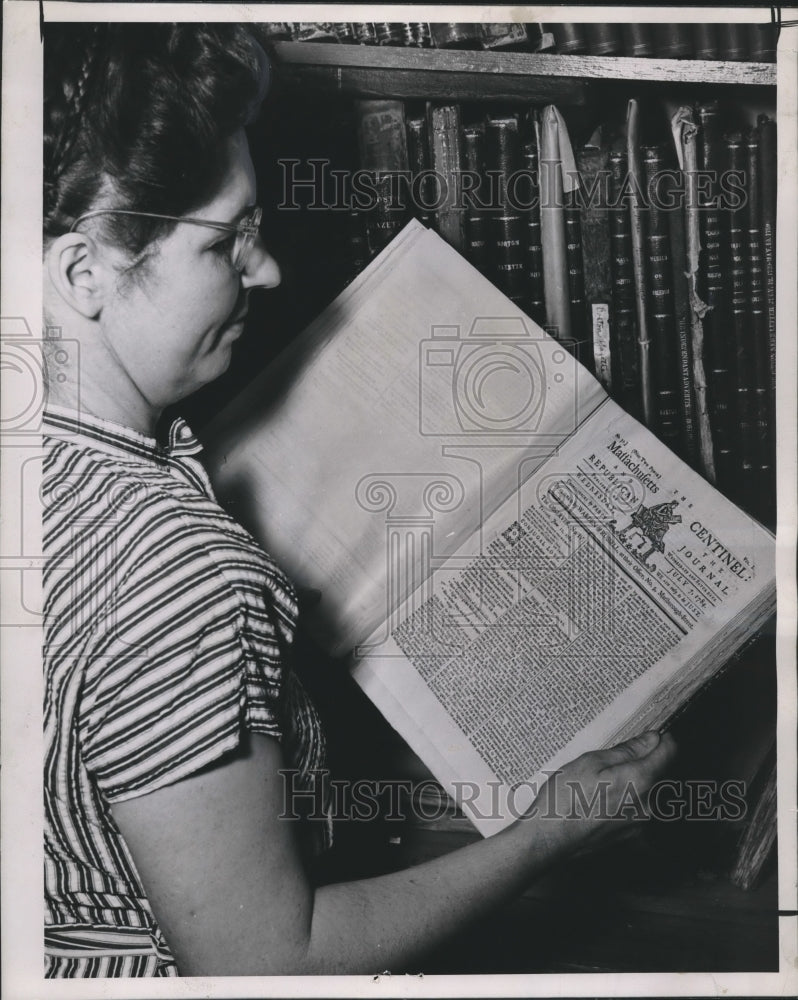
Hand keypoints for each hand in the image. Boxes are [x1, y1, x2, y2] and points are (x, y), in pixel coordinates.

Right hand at [531, 730, 676, 854]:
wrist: (548, 840)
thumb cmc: (564, 799)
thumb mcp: (590, 762)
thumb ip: (626, 750)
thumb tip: (652, 739)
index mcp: (640, 781)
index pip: (670, 752)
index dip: (661, 738)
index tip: (649, 733)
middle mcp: (648, 804)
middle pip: (659, 771)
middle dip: (643, 759)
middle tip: (612, 758)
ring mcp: (640, 823)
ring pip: (648, 790)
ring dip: (633, 780)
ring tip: (601, 780)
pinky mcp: (631, 834)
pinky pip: (637, 808)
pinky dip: (626, 798)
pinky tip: (601, 798)